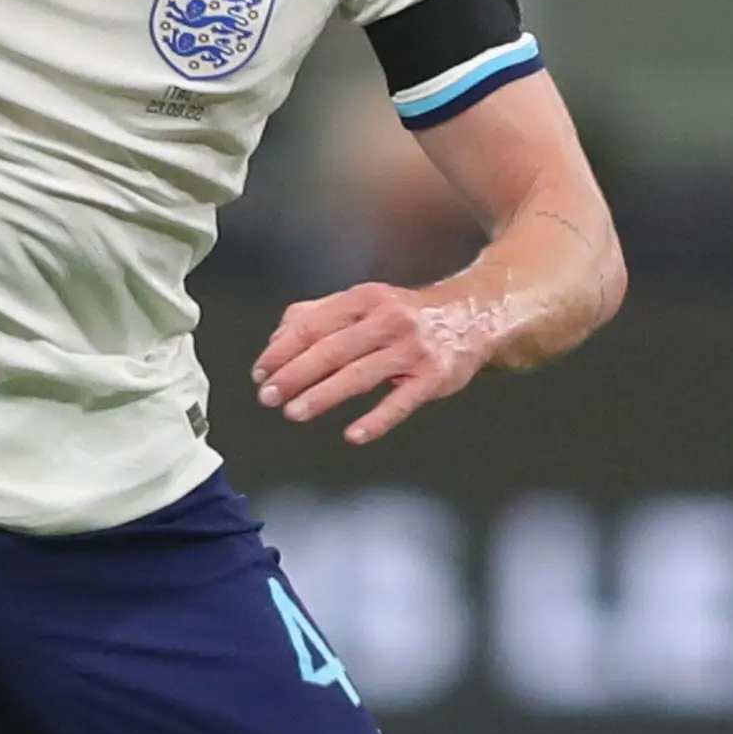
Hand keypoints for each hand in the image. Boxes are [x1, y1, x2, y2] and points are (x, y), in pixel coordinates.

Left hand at [252, 281, 498, 445]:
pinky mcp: (433, 377)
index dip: (283, 350)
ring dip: (323, 395)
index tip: (261, 371)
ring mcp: (412, 349)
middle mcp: (388, 319)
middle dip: (294, 374)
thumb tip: (277, 339)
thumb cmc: (406, 316)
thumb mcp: (364, 304)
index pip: (314, 324)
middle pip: (332, 349)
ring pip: (360, 375)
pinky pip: (401, 402)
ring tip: (294, 412)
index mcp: (365, 299)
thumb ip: (318, 315)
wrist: (472, 317)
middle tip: (268, 396)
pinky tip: (353, 434)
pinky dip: (376, 420)